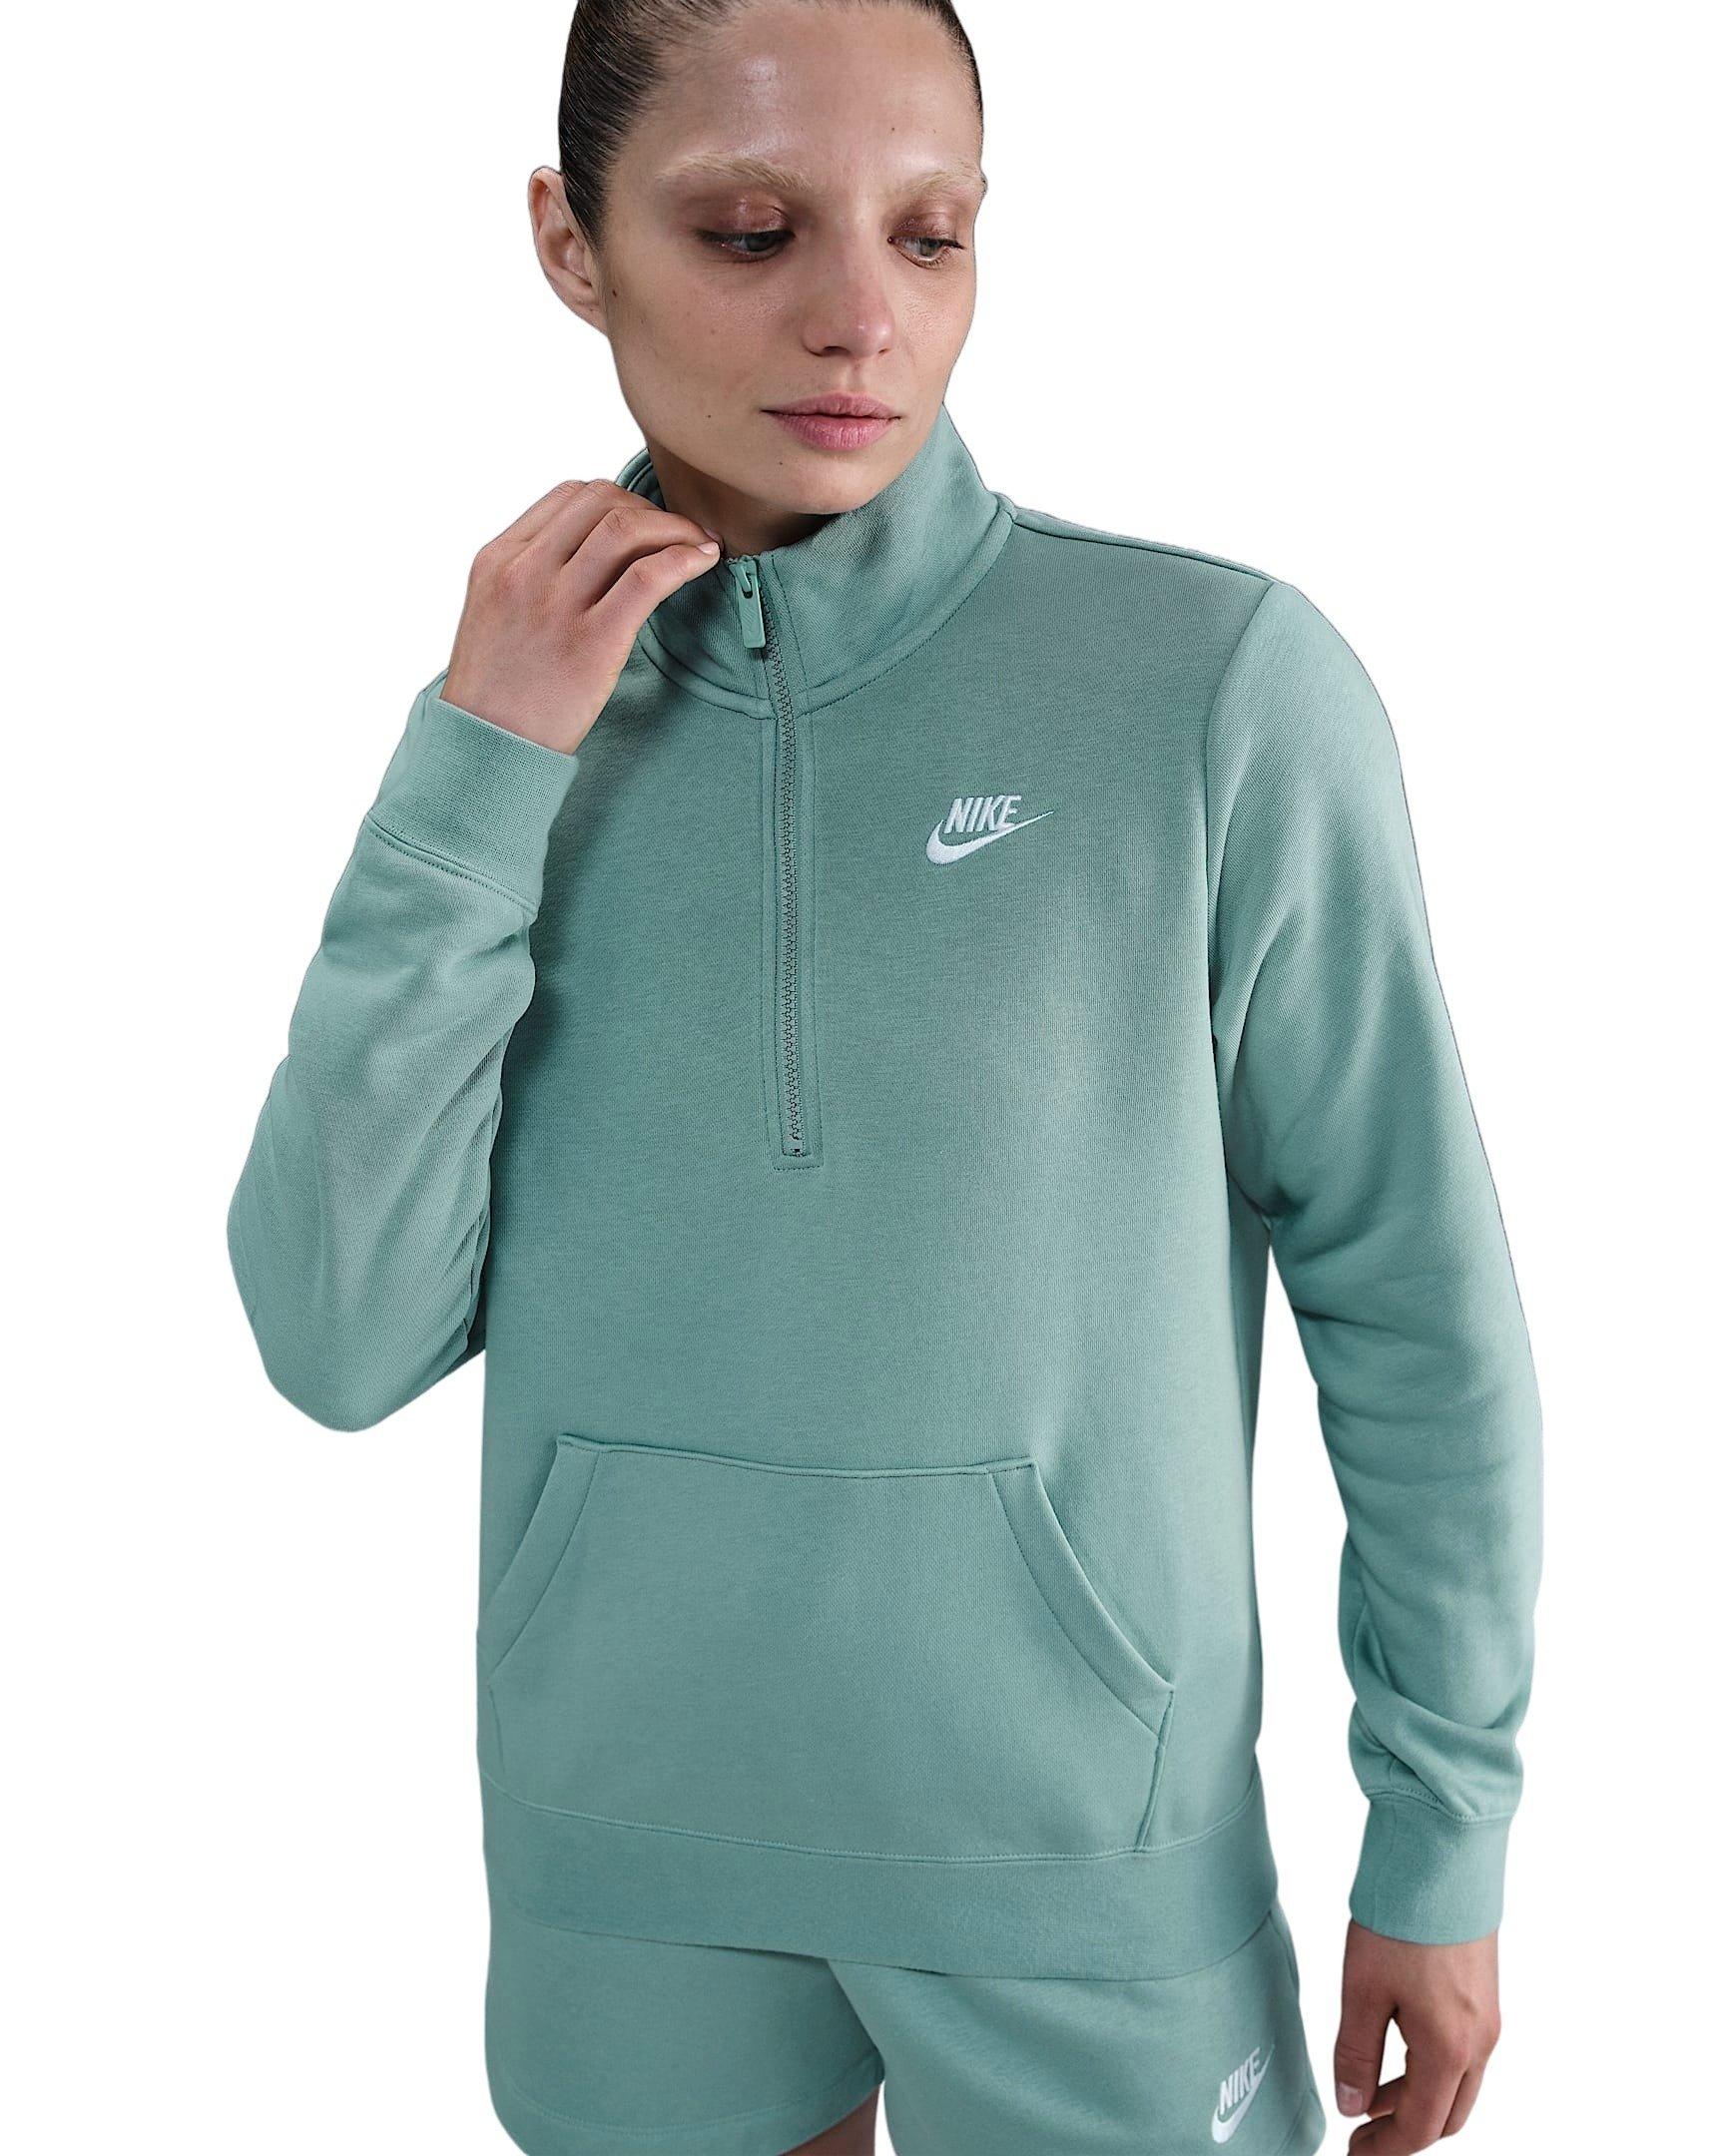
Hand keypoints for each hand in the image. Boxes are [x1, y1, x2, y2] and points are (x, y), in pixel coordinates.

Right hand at [441, 478, 722, 754]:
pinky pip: (647, 577)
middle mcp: (524, 571)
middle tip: (679, 534)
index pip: (570, 495)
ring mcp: (556, 604)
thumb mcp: (495, 613)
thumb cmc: (497, 692)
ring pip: (626, 527)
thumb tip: (588, 555)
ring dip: (675, 527)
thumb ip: (532, 576)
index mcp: (499, 559)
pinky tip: (703, 561)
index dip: (619, 500)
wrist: (486, 748)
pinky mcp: (592, 641)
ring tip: (699, 544)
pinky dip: (684, 559)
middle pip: (602, 501)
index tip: (646, 523)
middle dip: (651, 509)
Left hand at [1333, 1920, 1500, 2151]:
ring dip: (1418, 2098)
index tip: (1354, 2151)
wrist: (1443, 1859)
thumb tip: (1351, 2105)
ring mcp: (1489, 2020)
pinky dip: (1433, 2069)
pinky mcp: (1485, 1996)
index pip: (1421, 2128)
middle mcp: (1480, 2043)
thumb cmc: (1401, 1920)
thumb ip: (1356, 2054)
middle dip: (1406, 2130)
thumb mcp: (1362, 1990)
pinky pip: (1465, 2055)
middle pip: (1447, 2116)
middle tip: (1364, 2130)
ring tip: (1371, 2090)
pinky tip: (1396, 2048)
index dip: (1386, 2149)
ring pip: (1459, 2086)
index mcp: (1449, 2050)